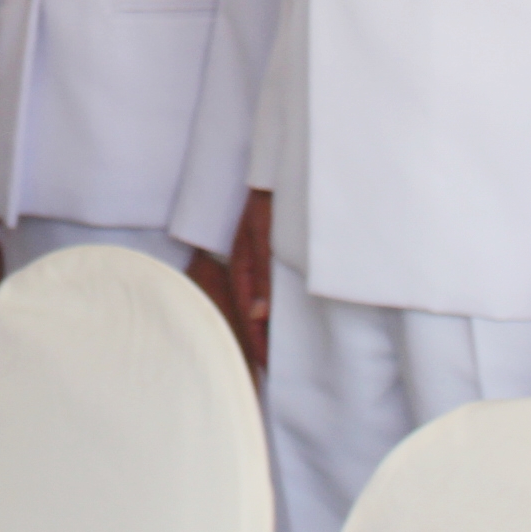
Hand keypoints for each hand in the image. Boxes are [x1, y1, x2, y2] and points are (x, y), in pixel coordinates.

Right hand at [220, 189, 272, 373]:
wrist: (281, 163)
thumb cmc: (271, 197)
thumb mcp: (266, 236)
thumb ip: (263, 275)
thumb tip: (260, 316)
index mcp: (242, 263)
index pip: (248, 312)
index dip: (258, 341)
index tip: (270, 366)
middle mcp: (249, 264)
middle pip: (253, 310)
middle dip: (263, 339)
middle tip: (278, 368)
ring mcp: (259, 258)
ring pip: (262, 300)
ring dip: (271, 324)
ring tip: (284, 350)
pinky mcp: (271, 251)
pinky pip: (272, 286)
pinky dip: (277, 305)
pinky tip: (288, 314)